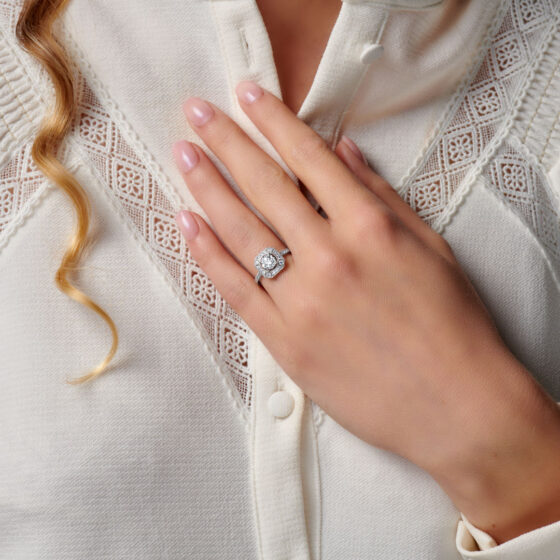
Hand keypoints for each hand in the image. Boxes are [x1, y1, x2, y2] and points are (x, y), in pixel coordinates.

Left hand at [172, 81, 559, 543]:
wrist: (455, 406)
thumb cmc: (453, 325)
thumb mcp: (429, 247)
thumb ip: (380, 194)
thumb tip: (341, 151)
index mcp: (369, 227)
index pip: (309, 158)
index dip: (273, 121)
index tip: (247, 94)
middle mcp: (330, 256)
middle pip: (265, 186)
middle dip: (226, 142)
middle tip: (195, 114)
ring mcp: (301, 301)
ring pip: (240, 231)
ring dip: (206, 187)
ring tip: (183, 156)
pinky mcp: (284, 342)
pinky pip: (235, 289)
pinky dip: (207, 253)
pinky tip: (186, 222)